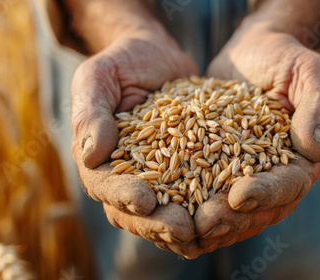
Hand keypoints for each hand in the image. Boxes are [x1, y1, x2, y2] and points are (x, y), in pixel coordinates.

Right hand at [70, 23, 199, 244]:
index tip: (145, 200)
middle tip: (184, 230)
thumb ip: (91, 112)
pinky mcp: (186, 173)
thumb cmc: (122, 63)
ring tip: (208, 232)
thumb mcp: (99, 76)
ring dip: (185, 229)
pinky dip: (207, 211)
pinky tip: (228, 218)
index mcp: (98, 159)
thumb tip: (90, 155)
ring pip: (165, 215)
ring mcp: (156, 180)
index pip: (104, 186)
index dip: (123, 196)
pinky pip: (194, 199)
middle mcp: (125, 177)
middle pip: (135, 213)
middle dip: (158, 224)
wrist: (156, 58)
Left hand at [189, 25, 319, 253]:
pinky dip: (191, 205)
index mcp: (304, 159)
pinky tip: (168, 211)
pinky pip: (207, 192)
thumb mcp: (309, 72)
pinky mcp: (220, 168)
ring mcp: (248, 175)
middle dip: (232, 218)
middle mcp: (278, 174)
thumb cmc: (284, 58)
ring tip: (183, 228)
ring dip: (210, 222)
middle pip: (259, 207)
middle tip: (203, 224)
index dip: (265, 194)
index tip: (238, 196)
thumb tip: (316, 149)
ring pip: (233, 210)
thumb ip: (319, 107)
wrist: (252, 52)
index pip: (289, 185)